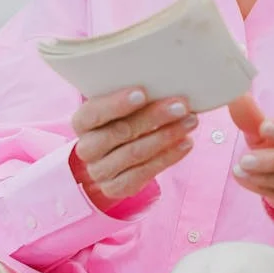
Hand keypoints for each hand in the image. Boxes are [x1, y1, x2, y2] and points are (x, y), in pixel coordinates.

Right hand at [70, 87, 197, 211]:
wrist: (112, 158)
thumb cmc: (122, 121)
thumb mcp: (121, 108)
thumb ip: (136, 98)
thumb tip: (166, 85)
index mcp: (83, 122)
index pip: (94, 112)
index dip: (117, 103)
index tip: (143, 92)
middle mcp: (87, 148)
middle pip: (120, 132)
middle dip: (154, 117)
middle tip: (181, 106)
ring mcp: (100, 171)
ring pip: (135, 153)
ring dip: (167, 136)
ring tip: (191, 122)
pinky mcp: (116, 188)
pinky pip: (144, 173)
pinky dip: (169, 156)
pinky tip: (186, 143)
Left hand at [228, 96, 273, 228]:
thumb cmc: (271, 139)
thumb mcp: (260, 126)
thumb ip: (250, 115)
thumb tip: (236, 97)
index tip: (264, 127)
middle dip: (272, 160)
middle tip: (245, 159)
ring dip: (262, 175)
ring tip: (239, 169)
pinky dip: (259, 186)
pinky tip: (243, 178)